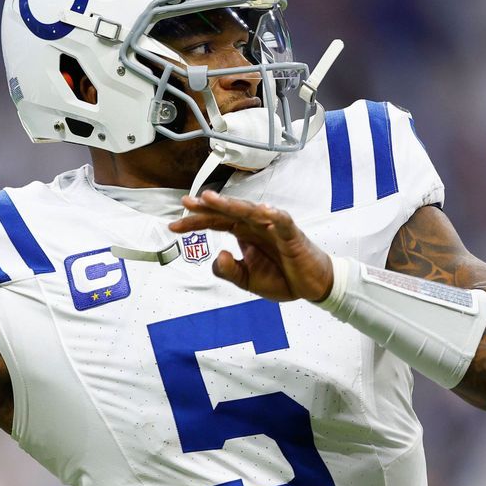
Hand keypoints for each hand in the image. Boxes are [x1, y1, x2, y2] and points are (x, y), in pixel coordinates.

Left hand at [169, 191, 333, 301]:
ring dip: (232, 205)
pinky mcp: (291, 234)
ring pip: (250, 212)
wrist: (312, 285)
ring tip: (212, 199)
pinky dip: (273, 215)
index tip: (173, 225)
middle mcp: (255, 226)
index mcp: (244, 234)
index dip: (195, 222)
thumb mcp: (248, 281)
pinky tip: (262, 210)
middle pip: (228, 212)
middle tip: (187, 202)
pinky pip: (282, 222)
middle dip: (207, 207)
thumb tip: (219, 255)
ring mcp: (273, 228)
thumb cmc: (282, 277)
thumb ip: (229, 271)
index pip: (216, 223)